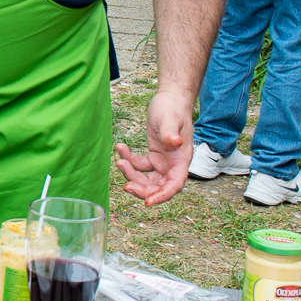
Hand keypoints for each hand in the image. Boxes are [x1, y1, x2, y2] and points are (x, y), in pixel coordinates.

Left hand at [115, 88, 193, 204]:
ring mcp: (163, 162)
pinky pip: (140, 166)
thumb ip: (171, 132)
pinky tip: (121, 148)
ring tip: (119, 161)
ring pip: (147, 179)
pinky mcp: (153, 156)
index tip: (148, 202)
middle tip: (126, 186)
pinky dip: (129, 161)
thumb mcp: (170, 119)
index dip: (162, 195)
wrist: (170, 98)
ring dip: (132, 174)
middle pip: (159, 187)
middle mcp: (173, 164)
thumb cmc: (173, 108)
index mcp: (181, 159)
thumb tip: (175, 143)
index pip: (175, 184)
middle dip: (142, 189)